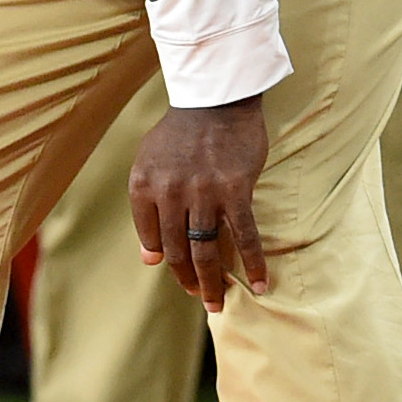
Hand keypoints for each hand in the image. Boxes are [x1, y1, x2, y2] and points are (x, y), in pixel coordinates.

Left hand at [128, 99, 269, 311]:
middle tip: (201, 298)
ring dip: (213, 282)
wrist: (216, 99)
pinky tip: (257, 284)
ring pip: (207, 250)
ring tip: (218, 302)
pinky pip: (244, 235)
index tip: (180, 273)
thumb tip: (148, 259)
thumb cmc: (181, 132)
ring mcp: (203, 193)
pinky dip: (252, 263)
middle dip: (189, 280)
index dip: (166, 262)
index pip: (152, 239)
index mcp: (143, 187)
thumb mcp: (149, 164)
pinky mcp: (235, 190)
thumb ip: (146, 210)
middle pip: (178, 251)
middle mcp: (169, 193)